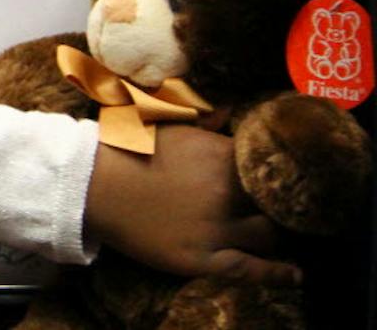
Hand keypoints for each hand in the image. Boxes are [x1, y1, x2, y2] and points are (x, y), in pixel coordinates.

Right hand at [84, 126, 300, 285]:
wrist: (91, 184)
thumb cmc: (127, 148)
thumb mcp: (168, 125)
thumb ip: (207, 122)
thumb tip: (234, 112)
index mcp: (219, 155)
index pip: (267, 165)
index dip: (279, 171)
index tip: (288, 176)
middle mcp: (225, 192)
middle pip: (275, 202)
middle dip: (282, 203)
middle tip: (289, 207)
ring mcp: (215, 228)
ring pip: (269, 235)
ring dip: (279, 233)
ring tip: (287, 234)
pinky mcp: (201, 258)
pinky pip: (252, 270)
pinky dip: (279, 274)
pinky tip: (296, 275)